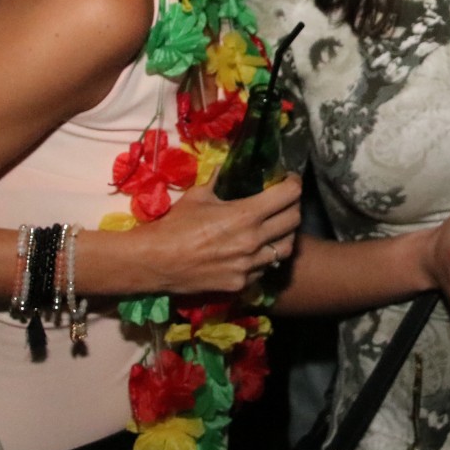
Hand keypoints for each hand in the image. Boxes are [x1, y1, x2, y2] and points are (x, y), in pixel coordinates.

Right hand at [134, 174, 303, 295]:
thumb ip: (218, 180)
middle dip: (294, 207)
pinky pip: (264, 269)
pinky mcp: (241, 283)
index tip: (289, 180)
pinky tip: (253, 252)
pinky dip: (263, 258)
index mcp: (245, 214)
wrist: (154, 261)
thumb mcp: (198, 195)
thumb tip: (225, 165)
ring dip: (284, 236)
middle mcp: (254, 241)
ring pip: (284, 249)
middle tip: (286, 202)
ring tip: (276, 229)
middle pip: (294, 221)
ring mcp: (249, 266)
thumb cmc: (174, 224)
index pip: (289, 195)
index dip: (293, 184)